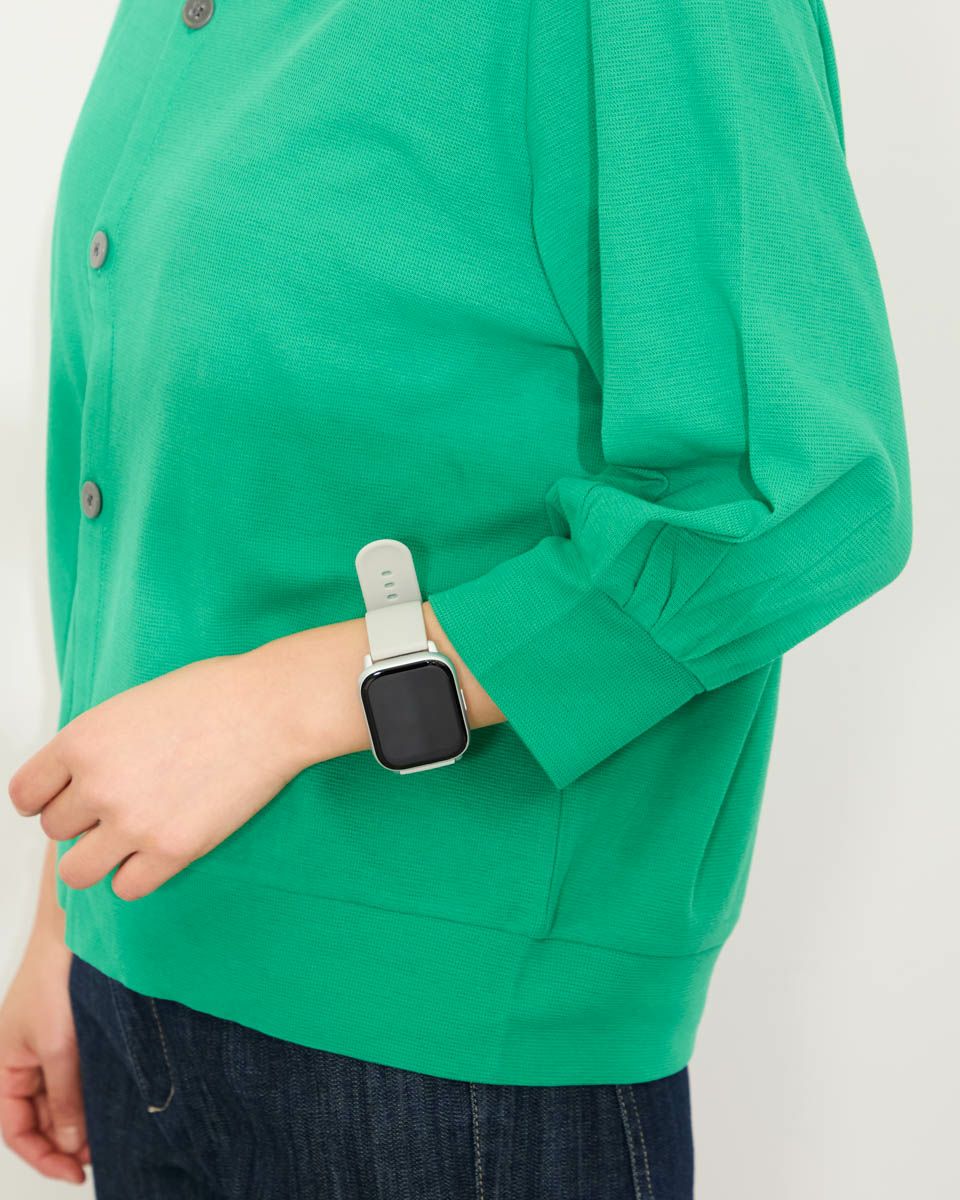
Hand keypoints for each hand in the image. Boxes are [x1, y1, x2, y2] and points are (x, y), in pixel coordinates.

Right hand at [0, 927, 88, 1184]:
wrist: (75, 933)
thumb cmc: (52, 982)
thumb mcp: (58, 1048)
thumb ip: (65, 1098)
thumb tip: (71, 1144)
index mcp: (4, 1068)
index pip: (16, 1129)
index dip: (43, 1155)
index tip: (75, 1171)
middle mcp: (22, 1062)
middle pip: (39, 1118)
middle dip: (65, 1141)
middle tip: (99, 1155)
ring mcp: (47, 1048)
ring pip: (60, 1099)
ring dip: (80, 1119)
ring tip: (109, 1133)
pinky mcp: (71, 1034)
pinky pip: (75, 1076)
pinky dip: (89, 1093)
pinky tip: (111, 1102)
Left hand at [8, 650, 321, 901]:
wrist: (271, 710)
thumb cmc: (214, 695)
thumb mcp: (133, 705)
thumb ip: (99, 744)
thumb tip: (83, 778)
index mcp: (82, 740)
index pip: (25, 794)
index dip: (45, 799)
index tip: (64, 800)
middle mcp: (97, 785)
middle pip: (56, 830)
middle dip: (84, 821)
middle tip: (121, 807)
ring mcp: (132, 823)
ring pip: (78, 871)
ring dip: (100, 857)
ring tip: (131, 838)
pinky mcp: (171, 851)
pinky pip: (127, 887)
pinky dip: (139, 874)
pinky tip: (161, 848)